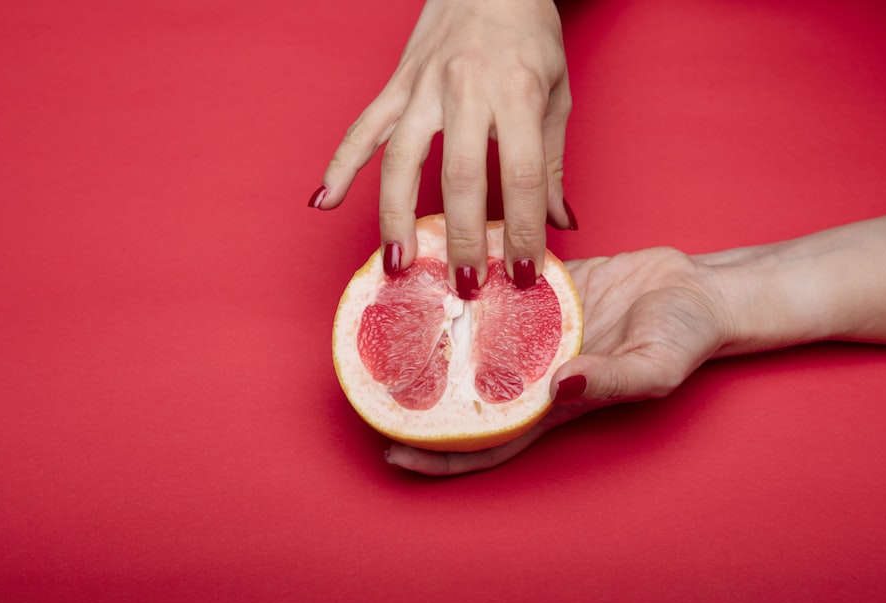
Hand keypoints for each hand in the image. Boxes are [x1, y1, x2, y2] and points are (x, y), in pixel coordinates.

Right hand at [312, 0, 573, 295]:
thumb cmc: (528, 33)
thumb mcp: (556, 93)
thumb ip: (553, 161)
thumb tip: (561, 222)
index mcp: (515, 91)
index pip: (523, 176)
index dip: (523, 230)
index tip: (522, 272)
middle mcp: (464, 88)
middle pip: (460, 177)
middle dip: (461, 238)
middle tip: (464, 287)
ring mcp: (422, 86)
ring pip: (401, 160)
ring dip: (397, 218)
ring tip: (398, 266)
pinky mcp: (394, 85)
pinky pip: (362, 130)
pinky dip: (340, 166)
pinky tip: (324, 201)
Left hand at [385, 247, 733, 474]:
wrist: (698, 291)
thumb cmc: (683, 339)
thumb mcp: (654, 367)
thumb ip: (610, 379)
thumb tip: (558, 386)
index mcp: (551, 403)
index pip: (487, 441)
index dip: (440, 456)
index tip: (392, 453)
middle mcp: (531, 370)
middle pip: (462, 394)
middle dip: (416, 398)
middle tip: (365, 385)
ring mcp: (532, 331)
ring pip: (469, 340)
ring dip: (430, 337)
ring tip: (383, 324)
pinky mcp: (539, 293)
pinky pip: (491, 291)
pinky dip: (461, 283)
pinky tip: (428, 267)